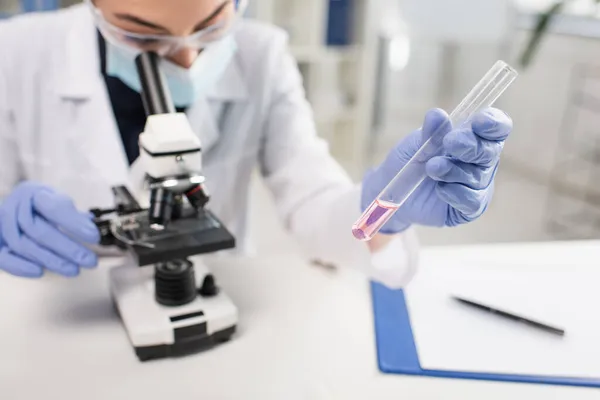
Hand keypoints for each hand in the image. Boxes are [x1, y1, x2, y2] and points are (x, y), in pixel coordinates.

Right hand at [0, 182, 99, 277]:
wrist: (15, 208)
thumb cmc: (40, 205)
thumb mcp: (56, 201)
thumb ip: (73, 215)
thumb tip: (91, 226)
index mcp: (34, 193)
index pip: (54, 208)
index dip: (74, 224)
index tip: (94, 237)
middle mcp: (16, 207)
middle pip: (40, 230)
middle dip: (68, 248)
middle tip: (89, 261)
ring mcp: (3, 225)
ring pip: (24, 245)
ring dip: (51, 260)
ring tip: (74, 270)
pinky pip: (5, 258)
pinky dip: (21, 267)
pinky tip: (40, 272)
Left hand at [362, 107, 512, 233]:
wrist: (392, 192)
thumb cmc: (408, 161)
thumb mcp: (414, 144)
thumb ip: (429, 132)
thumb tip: (437, 115)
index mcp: (472, 137)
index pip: (495, 128)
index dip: (493, 123)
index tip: (479, 122)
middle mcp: (480, 161)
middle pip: (490, 152)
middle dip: (471, 146)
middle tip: (449, 142)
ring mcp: (476, 185)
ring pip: (478, 177)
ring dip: (454, 170)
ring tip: (432, 167)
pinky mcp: (469, 208)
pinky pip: (472, 201)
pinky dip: (456, 194)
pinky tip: (440, 189)